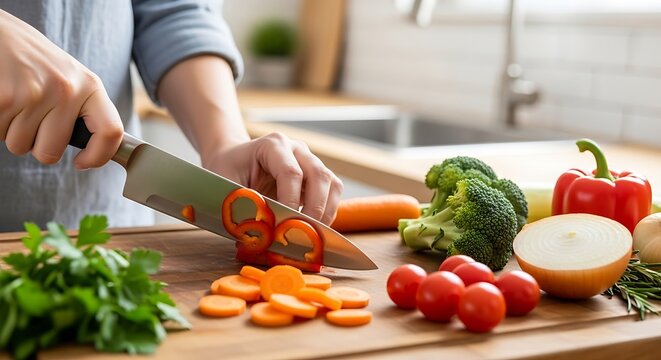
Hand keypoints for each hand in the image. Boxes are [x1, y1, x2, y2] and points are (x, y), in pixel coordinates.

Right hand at [0, 10, 122, 168]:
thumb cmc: (34, 59)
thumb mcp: (70, 77)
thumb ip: (83, 108)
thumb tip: (99, 148)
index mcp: (90, 85)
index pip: (111, 132)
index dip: (98, 157)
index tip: (82, 162)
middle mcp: (66, 90)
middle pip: (51, 152)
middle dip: (36, 145)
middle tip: (31, 119)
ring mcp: (35, 94)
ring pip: (20, 145)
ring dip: (13, 131)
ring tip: (15, 102)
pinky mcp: (6, 98)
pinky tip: (3, 99)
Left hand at [203, 132, 343, 224]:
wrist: (233, 160)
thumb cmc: (228, 171)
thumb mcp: (226, 186)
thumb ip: (245, 206)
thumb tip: (265, 232)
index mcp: (272, 145)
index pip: (291, 172)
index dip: (291, 202)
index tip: (284, 225)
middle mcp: (296, 149)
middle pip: (319, 175)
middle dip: (315, 209)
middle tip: (304, 233)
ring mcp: (310, 160)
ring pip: (332, 183)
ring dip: (326, 211)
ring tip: (313, 233)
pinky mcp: (317, 175)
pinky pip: (333, 192)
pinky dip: (328, 212)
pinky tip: (314, 227)